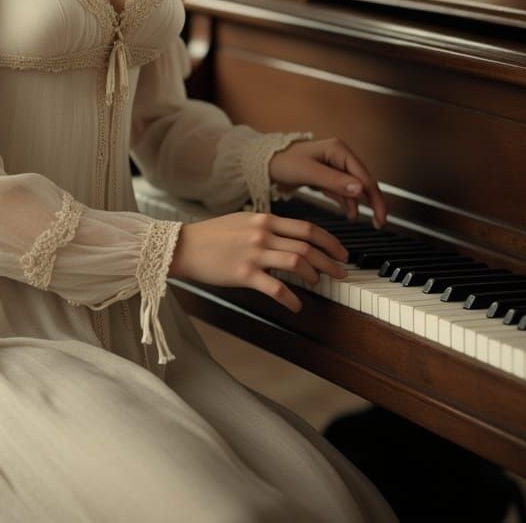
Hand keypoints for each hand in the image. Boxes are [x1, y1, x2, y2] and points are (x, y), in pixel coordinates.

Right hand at [167, 211, 349, 312]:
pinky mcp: (244, 273)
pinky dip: (291, 298)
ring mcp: (254, 253)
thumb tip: (288, 235)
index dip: (330, 241)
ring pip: (297, 262)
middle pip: (308, 246)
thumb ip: (266, 226)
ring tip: (318, 284)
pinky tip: (296, 305)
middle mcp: (262, 233)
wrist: (183, 246)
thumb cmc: (211, 235)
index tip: (341, 252)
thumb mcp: (242, 221)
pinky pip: (276, 287)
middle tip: (341, 273)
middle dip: (330, 261)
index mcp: (264, 219)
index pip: (307, 227)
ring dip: (314, 275)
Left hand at [268, 137, 386, 228]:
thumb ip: (334, 181)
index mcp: (339, 150)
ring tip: (370, 221)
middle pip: (364, 181)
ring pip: (355, 187)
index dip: (375, 197)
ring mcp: (334, 166)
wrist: (264, 163)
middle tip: (380, 222)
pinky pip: (344, 190)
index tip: (381, 215)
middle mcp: (339, 157)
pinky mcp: (327, 176)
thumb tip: (360, 189)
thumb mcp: (309, 172)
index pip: (364, 176)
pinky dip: (348, 202)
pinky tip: (351, 213)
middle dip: (373, 202)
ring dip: (362, 203)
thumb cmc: (283, 161)